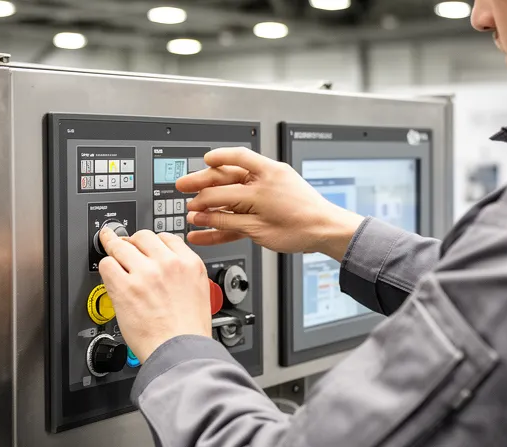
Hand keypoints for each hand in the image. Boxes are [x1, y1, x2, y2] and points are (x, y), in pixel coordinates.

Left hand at [98, 228, 212, 362]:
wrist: (180, 350)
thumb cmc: (189, 331)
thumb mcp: (200, 292)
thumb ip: (183, 275)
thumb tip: (168, 269)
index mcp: (189, 263)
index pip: (166, 238)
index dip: (153, 242)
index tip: (146, 247)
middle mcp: (168, 263)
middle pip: (142, 236)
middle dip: (133, 243)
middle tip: (126, 248)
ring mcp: (145, 273)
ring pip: (121, 246)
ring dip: (115, 251)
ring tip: (111, 254)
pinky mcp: (125, 287)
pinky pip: (107, 265)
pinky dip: (106, 268)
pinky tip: (109, 275)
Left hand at [177, 147, 364, 259]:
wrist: (324, 226)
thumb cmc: (304, 206)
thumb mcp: (283, 181)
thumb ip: (256, 180)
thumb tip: (229, 178)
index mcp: (271, 170)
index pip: (240, 157)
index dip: (220, 157)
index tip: (205, 159)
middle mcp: (264, 186)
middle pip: (223, 179)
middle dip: (198, 181)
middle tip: (182, 185)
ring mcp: (260, 207)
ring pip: (222, 202)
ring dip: (201, 206)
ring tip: (190, 210)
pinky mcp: (258, 228)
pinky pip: (228, 226)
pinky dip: (210, 227)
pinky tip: (199, 227)